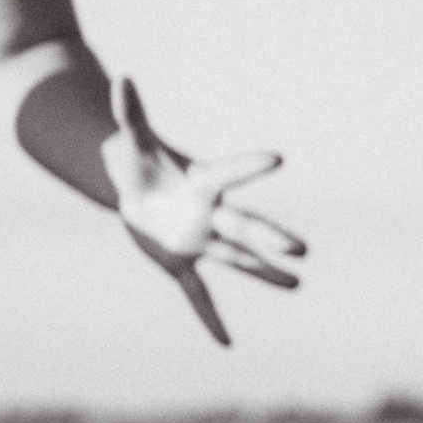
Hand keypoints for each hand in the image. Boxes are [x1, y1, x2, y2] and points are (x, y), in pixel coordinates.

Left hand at [101, 77, 305, 347]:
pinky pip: (198, 296)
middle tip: (301, 249)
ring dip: (263, 273)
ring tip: (296, 284)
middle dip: (268, 237)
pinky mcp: (180, 264)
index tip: (279, 158)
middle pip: (242, 226)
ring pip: (235, 260)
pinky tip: (226, 344)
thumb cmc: (137, 161)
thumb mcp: (130, 140)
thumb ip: (130, 112)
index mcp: (199, 182)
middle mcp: (207, 214)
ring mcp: (198, 241)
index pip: (227, 173)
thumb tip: (121, 78)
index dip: (249, 166)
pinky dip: (209, 319)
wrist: (133, 189)